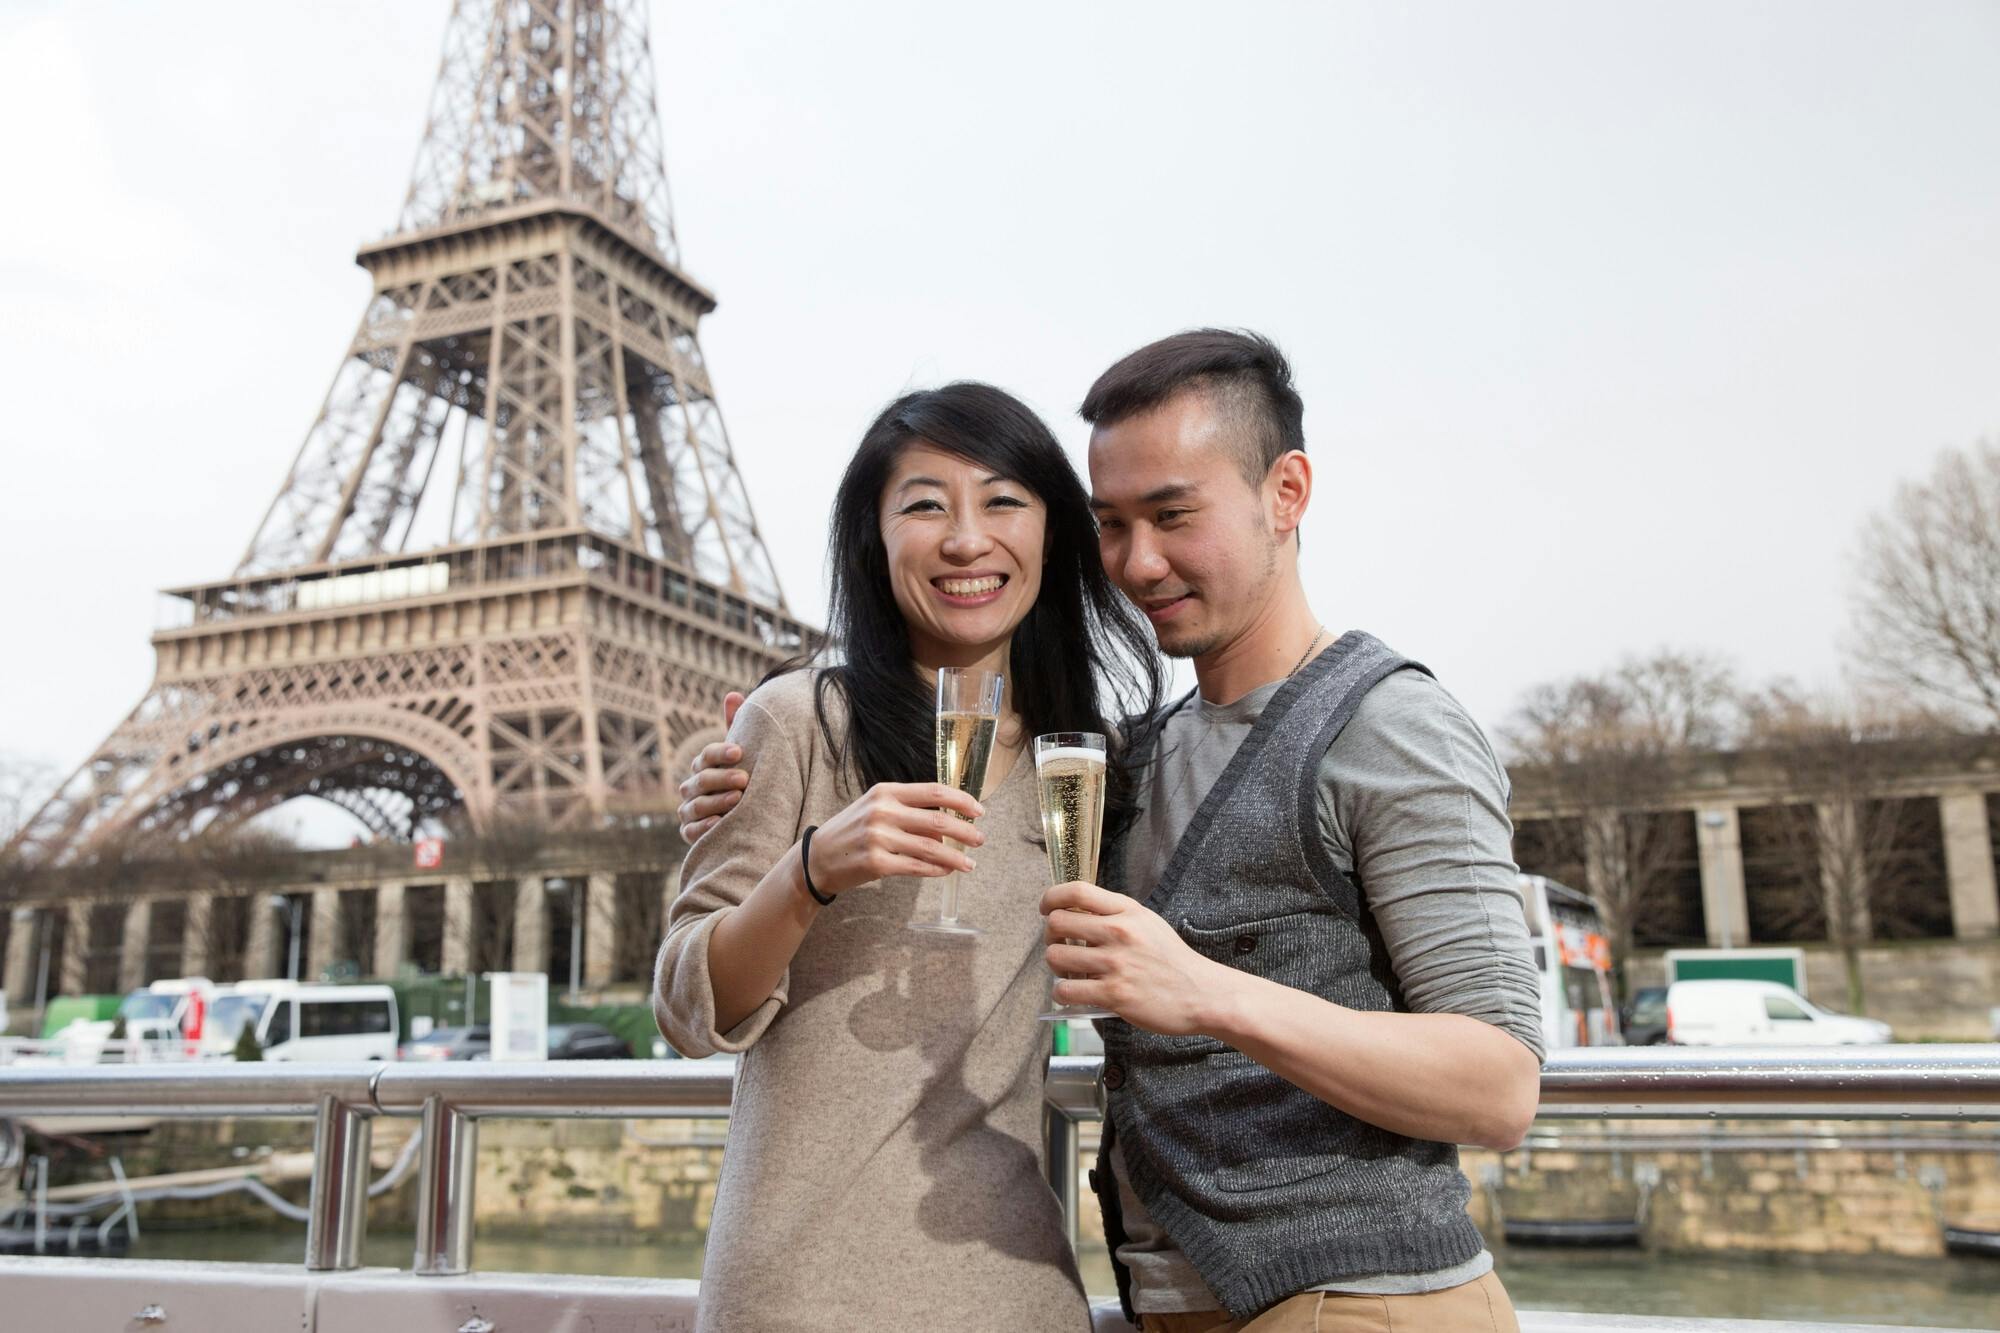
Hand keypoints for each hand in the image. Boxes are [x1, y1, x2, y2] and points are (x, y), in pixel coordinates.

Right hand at [678, 692, 746, 841]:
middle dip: (722, 778)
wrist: (745, 819)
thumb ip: (736, 727)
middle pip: (701, 780)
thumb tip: (733, 695)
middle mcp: (691, 788)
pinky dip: (703, 827)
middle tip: (744, 778)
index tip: (740, 752)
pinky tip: (719, 823)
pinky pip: (691, 831)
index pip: (706, 756)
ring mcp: (689, 811)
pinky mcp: (690, 833)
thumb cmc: (743, 780)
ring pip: (696, 805)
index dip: (720, 753)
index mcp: (703, 766)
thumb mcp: (742, 756)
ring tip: (737, 800)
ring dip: (716, 801)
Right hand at [807, 783, 987, 896]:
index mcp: (886, 792)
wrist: (818, 857)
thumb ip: (909, 812)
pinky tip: (946, 871)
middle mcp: (882, 811)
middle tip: (980, 840)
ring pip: (931, 848)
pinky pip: (916, 867)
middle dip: (965, 832)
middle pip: (937, 821)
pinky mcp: (876, 864)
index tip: (979, 810)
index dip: (961, 800)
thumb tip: (946, 829)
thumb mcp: (876, 809)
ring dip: (955, 857)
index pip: (933, 792)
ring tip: (970, 864)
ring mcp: (879, 838)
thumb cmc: (852, 831)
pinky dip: (936, 870)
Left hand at [1040, 881, 1229, 1036]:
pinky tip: (1074, 993)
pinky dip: (1062, 993)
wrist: (1202, 994)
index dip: (1051, 898)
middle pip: (1057, 923)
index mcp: (1127, 911)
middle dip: (1051, 936)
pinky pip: (1066, 990)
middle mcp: (1119, 933)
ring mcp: (1116, 964)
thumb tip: (1075, 912)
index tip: (1047, 909)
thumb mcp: (1148, 923)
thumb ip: (1115, 914)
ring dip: (1056, 967)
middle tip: (1062, 946)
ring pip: (1056, 957)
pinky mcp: (1113, 995)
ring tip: (1070, 972)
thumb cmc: (1172, 960)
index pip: (1076, 891)